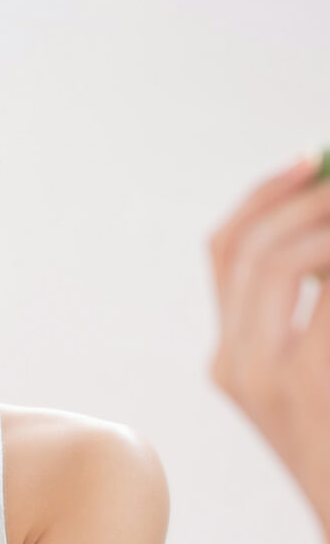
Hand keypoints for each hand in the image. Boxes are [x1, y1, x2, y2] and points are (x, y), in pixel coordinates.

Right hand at [207, 153, 329, 532]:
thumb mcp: (324, 371)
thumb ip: (316, 310)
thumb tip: (325, 243)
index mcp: (232, 360)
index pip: (224, 254)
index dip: (260, 199)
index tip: (304, 163)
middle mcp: (231, 363)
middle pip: (243, 248)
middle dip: (299, 196)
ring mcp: (257, 374)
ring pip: (275, 259)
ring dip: (325, 221)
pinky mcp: (300, 380)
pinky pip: (323, 291)